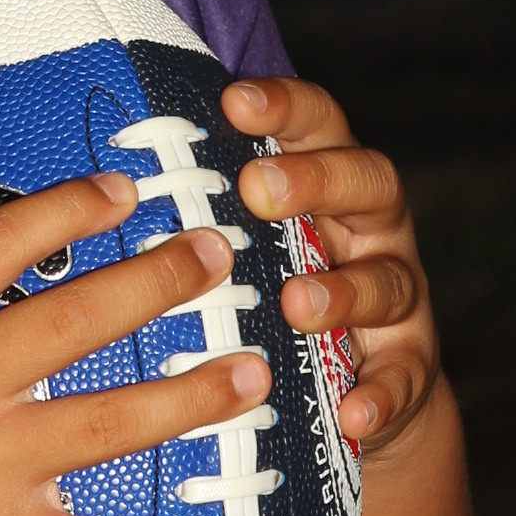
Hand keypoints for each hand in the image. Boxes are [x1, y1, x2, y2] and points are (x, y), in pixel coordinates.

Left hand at [223, 78, 437, 450]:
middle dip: (315, 182)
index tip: (233, 103)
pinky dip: (380, 395)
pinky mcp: (409, 364)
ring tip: (296, 304)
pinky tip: (352, 412)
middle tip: (257, 190)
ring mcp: (399, 295)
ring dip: (343, 291)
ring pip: (386, 281)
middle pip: (367, 184)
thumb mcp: (255, 237)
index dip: (285, 107)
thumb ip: (214, 202)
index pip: (320, 124)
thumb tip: (106, 174)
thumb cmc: (279, 285)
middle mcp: (372, 228)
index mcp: (332, 182)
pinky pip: (403, 377)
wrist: (361, 382)